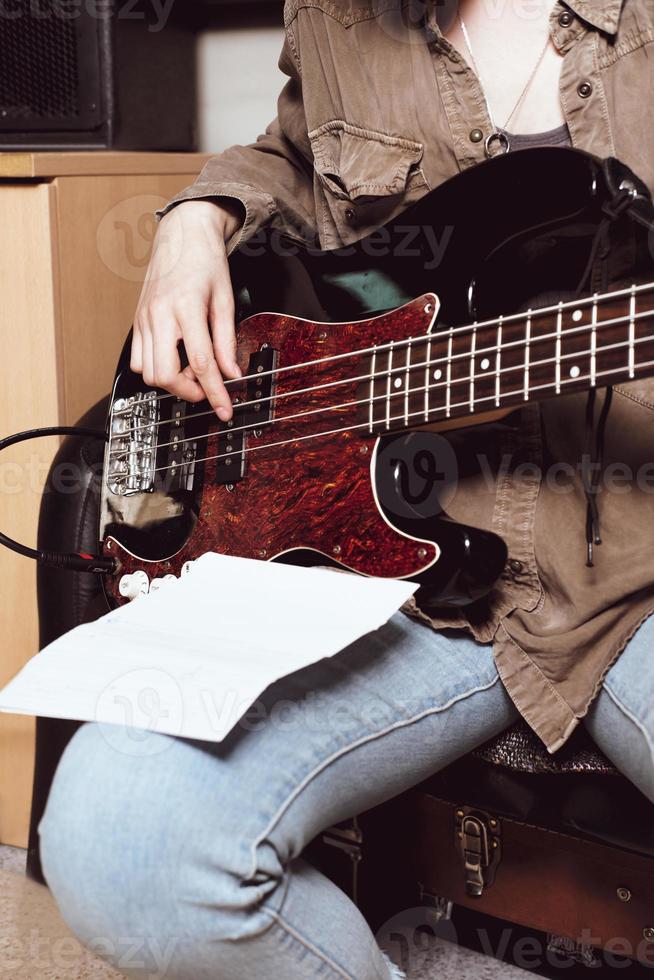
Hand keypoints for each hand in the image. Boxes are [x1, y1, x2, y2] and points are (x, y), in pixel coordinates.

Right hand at [131, 198, 243, 419]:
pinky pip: (138, 359)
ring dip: (172, 381)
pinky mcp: (137, 320)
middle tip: (206, 387)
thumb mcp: (225, 300)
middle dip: (188, 391)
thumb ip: (227, 340)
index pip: (200, 363)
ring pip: (148, 372)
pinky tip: (175, 359)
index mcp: (186, 307)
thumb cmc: (205, 261)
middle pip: (165, 375)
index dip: (214, 392)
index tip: (224, 410)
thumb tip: (232, 373)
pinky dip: (156, 369)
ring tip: (192, 370)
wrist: (182, 233)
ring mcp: (144, 318)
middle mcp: (159, 315)